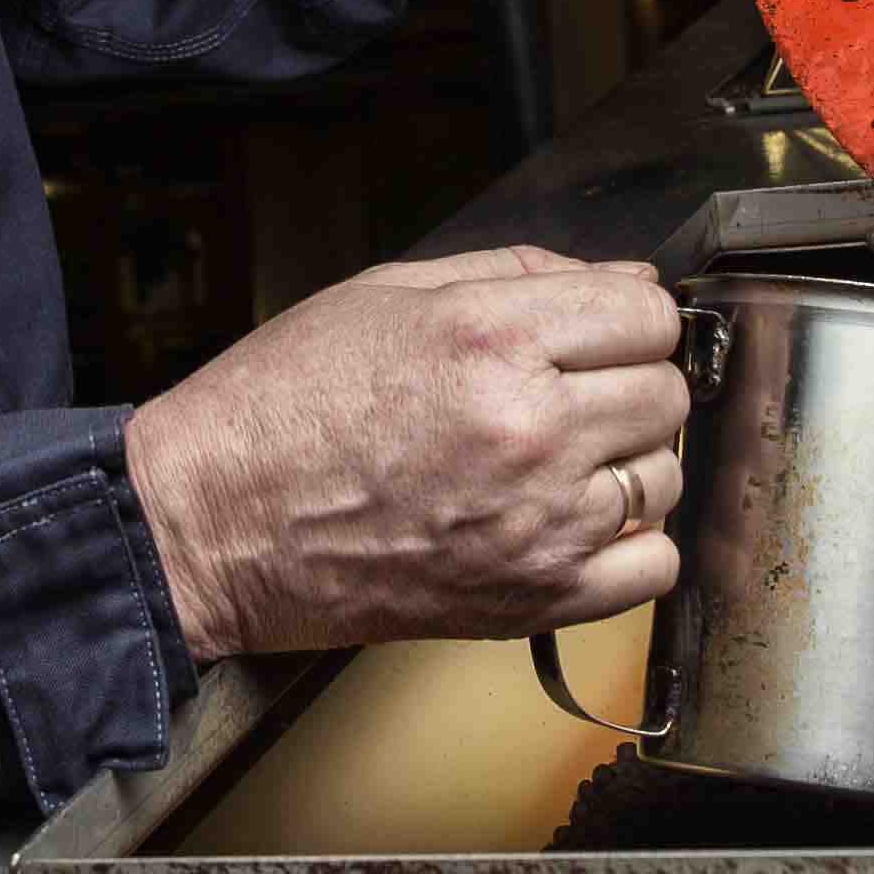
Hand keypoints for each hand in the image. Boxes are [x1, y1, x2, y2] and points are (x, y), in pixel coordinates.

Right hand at [122, 247, 688, 663]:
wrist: (211, 524)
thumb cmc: (282, 407)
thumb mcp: (389, 295)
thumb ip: (520, 275)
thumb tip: (625, 284)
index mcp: (491, 338)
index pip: (648, 316)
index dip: (627, 319)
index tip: (602, 334)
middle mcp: (528, 429)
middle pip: (663, 393)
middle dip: (625, 384)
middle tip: (568, 394)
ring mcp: (536, 522)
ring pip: (663, 478)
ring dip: (626, 464)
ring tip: (557, 461)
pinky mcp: (530, 598)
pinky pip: (648, 568)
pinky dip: (628, 546)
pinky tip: (573, 524)